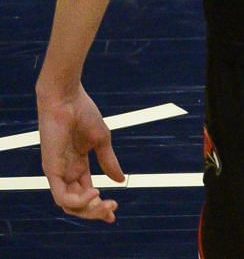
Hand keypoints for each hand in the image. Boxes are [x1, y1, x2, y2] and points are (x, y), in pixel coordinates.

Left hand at [37, 83, 124, 222]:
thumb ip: (109, 161)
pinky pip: (61, 196)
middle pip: (78, 205)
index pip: (86, 194)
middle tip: (113, 207)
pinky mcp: (51, 170)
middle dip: (96, 211)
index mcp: (77, 166)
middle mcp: (66, 173)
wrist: (67, 99)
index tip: (114, 215)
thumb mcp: (102, 141)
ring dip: (88, 209)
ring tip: (105, 201)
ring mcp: (57, 173)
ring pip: (69, 206)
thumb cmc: (83, 114)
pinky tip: (94, 192)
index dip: (99, 207)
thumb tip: (120, 180)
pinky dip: (77, 200)